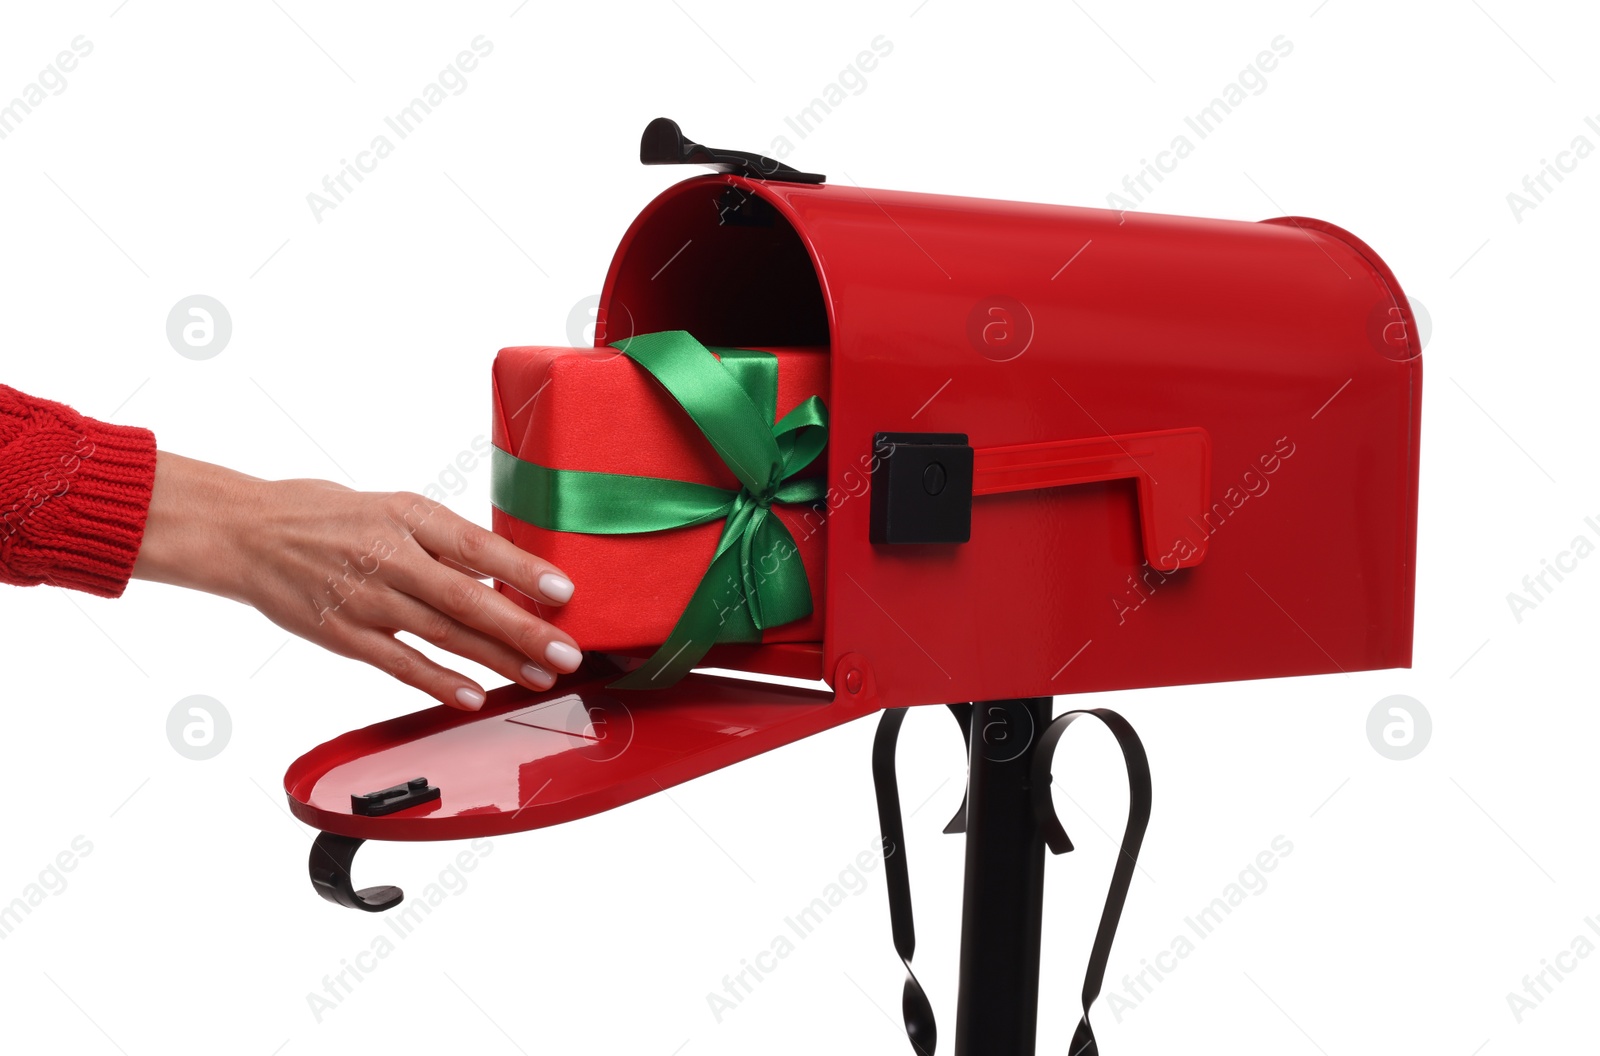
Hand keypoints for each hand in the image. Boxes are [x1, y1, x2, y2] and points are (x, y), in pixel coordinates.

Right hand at [131, 452, 579, 709]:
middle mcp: (390, 557)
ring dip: (498, 660)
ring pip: (443, 636)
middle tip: (568, 652)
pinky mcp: (344, 635)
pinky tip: (475, 697)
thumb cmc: (328, 516)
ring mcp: (366, 599)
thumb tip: (506, 572)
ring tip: (541, 675)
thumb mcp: (392, 508)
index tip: (564, 592)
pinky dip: (439, 682)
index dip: (523, 570)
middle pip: (468, 599)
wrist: (246, 534)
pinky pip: (400, 664)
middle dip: (524, 630)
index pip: (476, 546)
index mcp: (407, 517)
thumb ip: (443, 541)